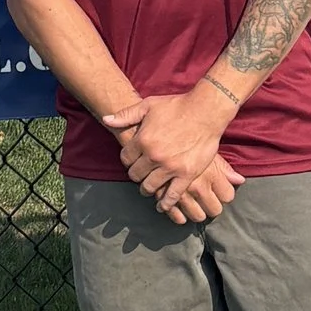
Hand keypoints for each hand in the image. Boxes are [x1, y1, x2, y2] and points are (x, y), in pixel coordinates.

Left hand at [108, 86, 241, 222]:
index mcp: (143, 140)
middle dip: (136, 174)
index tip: (133, 160)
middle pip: (135, 174)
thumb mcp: (148, 105)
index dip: (128, 160)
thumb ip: (126, 115)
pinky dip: (166, 203)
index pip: (125, 158)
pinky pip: (172, 195)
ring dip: (147, 189)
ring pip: (150, 187)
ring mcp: (170, 167)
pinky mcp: (186, 174)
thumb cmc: (177, 106)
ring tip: (149, 188)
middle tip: (141, 174)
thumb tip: (106, 120)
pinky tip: (162, 205)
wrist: (205, 111)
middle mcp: (154, 156)